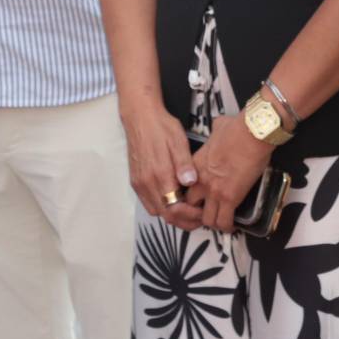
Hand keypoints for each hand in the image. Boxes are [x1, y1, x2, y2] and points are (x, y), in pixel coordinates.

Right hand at [123, 106, 202, 229]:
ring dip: (172, 215)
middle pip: (165, 216)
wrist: (140, 117)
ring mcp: (139, 184)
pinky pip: (148, 203)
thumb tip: (191, 182)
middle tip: (199, 216)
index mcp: (159, 175)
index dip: (190, 216)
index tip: (203, 212)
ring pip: (156, 211)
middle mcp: (146, 184)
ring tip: (189, 209)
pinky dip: (162, 207)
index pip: (174, 209)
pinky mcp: (135, 182)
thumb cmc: (162, 127)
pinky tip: (174, 198)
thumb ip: (184, 163)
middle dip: (183, 221)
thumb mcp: (178, 141)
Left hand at [187, 112, 274, 232]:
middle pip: (189, 207)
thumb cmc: (238, 128)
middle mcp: (200, 181)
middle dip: (198, 213)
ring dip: (213, 222)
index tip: (198, 199)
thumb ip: (215, 130)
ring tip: (220, 221)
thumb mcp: (219, 127)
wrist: (253, 132)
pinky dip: (227, 227)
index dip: (190, 197)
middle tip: (208, 213)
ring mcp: (214, 191)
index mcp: (195, 165)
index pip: (183, 189)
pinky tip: (232, 226)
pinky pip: (224, 222)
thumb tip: (220, 126)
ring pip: (206, 220)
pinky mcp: (230, 197)